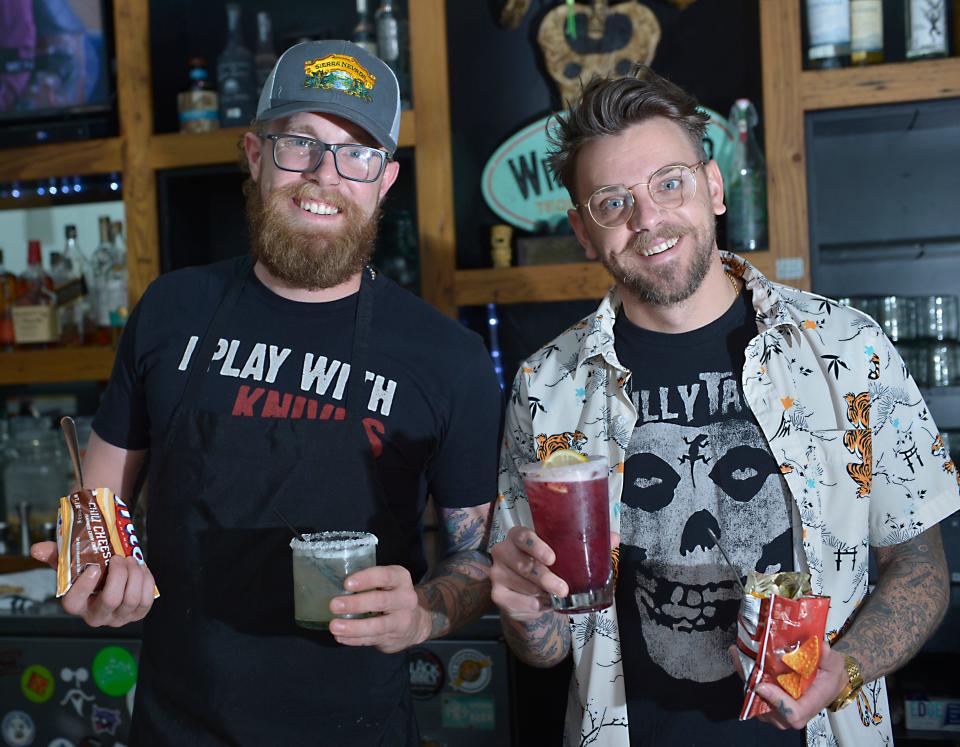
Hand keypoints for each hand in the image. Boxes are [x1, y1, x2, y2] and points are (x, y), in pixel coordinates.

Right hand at [31, 541, 155, 627]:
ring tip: (131, 560)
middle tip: (119, 558)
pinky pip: (147, 601)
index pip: (73, 603)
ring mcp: (118, 618)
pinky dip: (147, 581)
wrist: (112, 579)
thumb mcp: (71, 563)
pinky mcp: (137, 614)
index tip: (94, 567)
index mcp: (77, 605)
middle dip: (119, 575)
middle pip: (112, 600)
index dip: (84, 586)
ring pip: (132, 599)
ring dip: (135, 575)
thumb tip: (37, 549)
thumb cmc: (90, 572)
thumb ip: (55, 555)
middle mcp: (97, 616)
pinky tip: (141, 569)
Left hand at [328, 565, 429, 653]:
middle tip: (334, 605)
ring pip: (377, 626)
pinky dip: (354, 639)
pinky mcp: (393, 638)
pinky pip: (371, 639)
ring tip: (334, 626)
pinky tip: (340, 637)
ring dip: (353, 627)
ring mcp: (401, 621)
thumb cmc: (392, 596)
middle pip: (380, 601)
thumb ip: (369, 582)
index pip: (385, 576)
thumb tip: (334, 583)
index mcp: (401, 579)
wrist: (416, 623)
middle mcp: (405, 599)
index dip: (366, 579)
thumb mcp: (389, 583)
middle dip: (356, 604)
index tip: (347, 583)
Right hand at [489, 525, 568, 620]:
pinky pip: (521, 602)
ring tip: (552, 595)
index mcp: (516, 536)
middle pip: (524, 565)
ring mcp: (496, 573)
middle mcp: (501, 551)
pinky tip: (542, 602)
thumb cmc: (541, 567)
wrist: (524, 593)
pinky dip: (536, 605)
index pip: (523, 537)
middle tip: (562, 589)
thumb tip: (577, 567)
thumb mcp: (548, 557)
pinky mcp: (497, 594)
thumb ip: (558, 555)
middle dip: (545, 579)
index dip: (537, 548)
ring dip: (543, 594)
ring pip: (525, 586)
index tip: (551, 559)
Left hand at [728, 639, 848, 729]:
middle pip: (767, 708)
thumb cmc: (830, 674)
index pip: (792, 714)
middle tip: (741, 658)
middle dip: (752, 684)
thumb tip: (821, 647)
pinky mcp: (769, 703)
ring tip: (737, 654)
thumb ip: (827, 657)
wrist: (828, 682)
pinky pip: (753, 694)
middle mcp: (791, 713)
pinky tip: (740, 657)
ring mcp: (778, 711)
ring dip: (745, 677)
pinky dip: (746, 676)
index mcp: (810, 705)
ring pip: (756, 701)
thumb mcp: (834, 663)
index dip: (777, 702)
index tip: (762, 685)